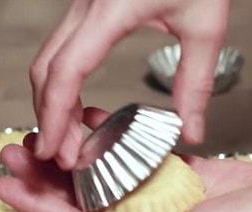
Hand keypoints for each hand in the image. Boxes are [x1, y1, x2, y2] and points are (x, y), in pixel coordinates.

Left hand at [0, 108, 251, 211]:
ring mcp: (155, 194)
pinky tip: (92, 122)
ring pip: (100, 171)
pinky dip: (111, 137)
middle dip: (43, 175)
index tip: (4, 185)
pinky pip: (133, 152)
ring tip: (43, 134)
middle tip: (15, 150)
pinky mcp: (173, 171)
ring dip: (71, 153)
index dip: (35, 205)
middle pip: (78, 196)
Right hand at [29, 0, 229, 168]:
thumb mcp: (206, 26)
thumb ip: (196, 82)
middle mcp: (86, 7)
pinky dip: (60, 83)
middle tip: (62, 157)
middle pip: (46, 69)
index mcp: (110, 11)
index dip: (56, 116)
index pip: (67, 71)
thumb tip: (192, 132)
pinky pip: (61, 49)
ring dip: (51, 102)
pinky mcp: (87, 7)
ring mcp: (82, 5)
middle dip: (48, 116)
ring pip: (48, 60)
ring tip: (68, 140)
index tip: (56, 151)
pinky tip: (75, 107)